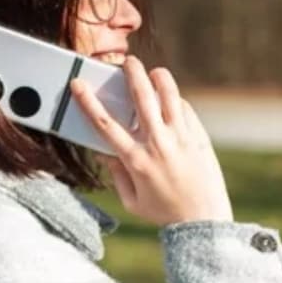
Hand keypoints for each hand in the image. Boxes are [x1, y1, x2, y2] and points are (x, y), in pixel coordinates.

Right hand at [70, 55, 232, 225]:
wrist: (203, 221)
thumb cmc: (163, 213)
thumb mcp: (131, 200)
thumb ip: (116, 174)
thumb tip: (105, 151)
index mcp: (135, 160)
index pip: (104, 123)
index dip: (87, 100)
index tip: (78, 83)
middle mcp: (157, 144)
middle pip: (141, 97)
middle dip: (132, 73)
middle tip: (128, 61)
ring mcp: (180, 138)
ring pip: (169, 95)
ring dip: (159, 77)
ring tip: (153, 71)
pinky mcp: (198, 137)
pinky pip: (184, 108)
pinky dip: (175, 100)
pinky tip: (170, 100)